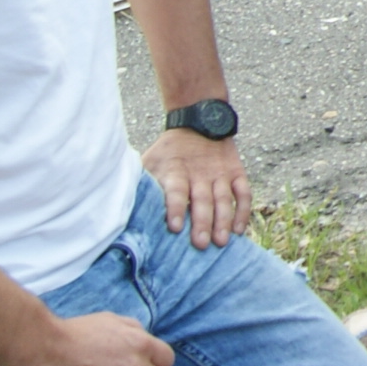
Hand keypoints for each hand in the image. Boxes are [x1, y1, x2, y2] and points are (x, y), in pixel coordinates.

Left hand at [140, 129, 251, 247]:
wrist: (199, 121)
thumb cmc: (169, 151)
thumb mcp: (150, 161)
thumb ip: (143, 182)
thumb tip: (123, 207)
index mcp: (175, 170)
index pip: (176, 191)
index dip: (176, 208)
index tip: (176, 227)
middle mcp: (199, 173)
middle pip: (202, 199)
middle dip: (202, 222)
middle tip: (200, 244)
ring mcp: (220, 173)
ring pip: (223, 198)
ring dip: (223, 220)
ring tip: (221, 241)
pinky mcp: (236, 172)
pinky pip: (243, 192)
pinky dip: (243, 210)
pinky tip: (239, 229)